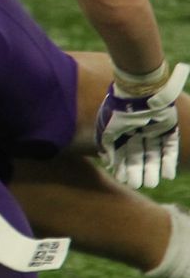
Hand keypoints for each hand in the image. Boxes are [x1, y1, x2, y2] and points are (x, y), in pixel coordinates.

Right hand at [95, 63, 186, 187]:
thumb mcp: (106, 128)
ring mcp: (154, 132)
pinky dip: (168, 161)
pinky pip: (169, 148)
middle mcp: (138, 134)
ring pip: (154, 155)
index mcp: (122, 133)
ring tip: (151, 183)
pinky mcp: (168, 129)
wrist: (140, 92)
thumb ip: (106, 144)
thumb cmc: (119, 109)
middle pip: (139, 156)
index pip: (123, 154)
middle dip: (138, 171)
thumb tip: (108, 161)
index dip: (123, 167)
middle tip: (137, 185)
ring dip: (153, 169)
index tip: (123, 179)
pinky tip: (167, 175)